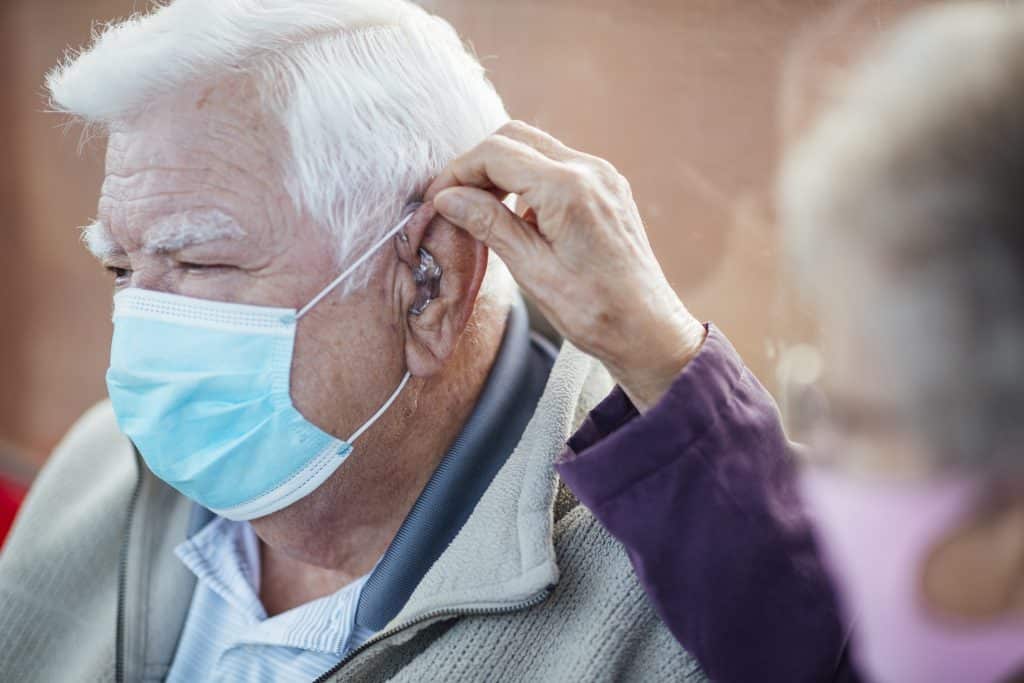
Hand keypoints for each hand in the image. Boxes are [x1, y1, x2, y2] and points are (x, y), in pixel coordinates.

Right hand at [425, 121, 705, 410]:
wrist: (648, 328)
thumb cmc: (594, 310)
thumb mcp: (532, 271)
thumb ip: (490, 225)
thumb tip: (448, 198)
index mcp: (568, 189)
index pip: (496, 153)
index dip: (458, 172)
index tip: (437, 200)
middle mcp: (589, 170)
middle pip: (514, 137)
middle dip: (477, 164)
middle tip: (454, 201)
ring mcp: (602, 175)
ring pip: (535, 146)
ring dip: (501, 169)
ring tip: (479, 209)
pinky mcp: (607, 187)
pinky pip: (557, 164)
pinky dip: (527, 178)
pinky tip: (516, 215)